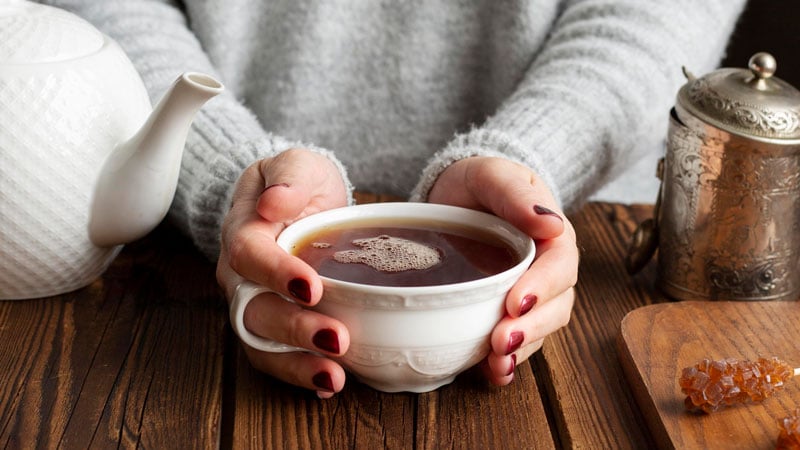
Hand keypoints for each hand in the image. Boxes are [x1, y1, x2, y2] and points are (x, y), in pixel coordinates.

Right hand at [216, 148, 349, 397]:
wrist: (298, 202)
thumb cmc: (298, 183)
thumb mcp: (298, 165)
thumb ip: (289, 177)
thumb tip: (275, 202)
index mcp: (243, 231)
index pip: (248, 254)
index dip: (276, 272)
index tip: (311, 286)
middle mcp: (240, 276)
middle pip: (254, 308)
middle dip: (294, 329)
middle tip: (336, 339)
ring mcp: (253, 304)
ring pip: (261, 342)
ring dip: (296, 364)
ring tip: (334, 378)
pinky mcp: (272, 325)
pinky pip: (276, 356)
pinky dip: (300, 373)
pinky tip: (330, 384)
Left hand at [428, 156, 577, 385]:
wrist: (455, 194)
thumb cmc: (479, 180)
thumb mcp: (492, 174)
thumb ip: (516, 195)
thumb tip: (551, 223)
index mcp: (552, 235)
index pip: (560, 264)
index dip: (543, 287)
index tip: (515, 302)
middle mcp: (547, 269)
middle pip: (556, 305)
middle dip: (532, 327)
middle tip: (502, 342)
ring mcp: (528, 294)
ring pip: (539, 328)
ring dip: (522, 350)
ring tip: (497, 364)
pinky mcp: (505, 311)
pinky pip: (517, 340)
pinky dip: (508, 361)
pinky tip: (494, 373)